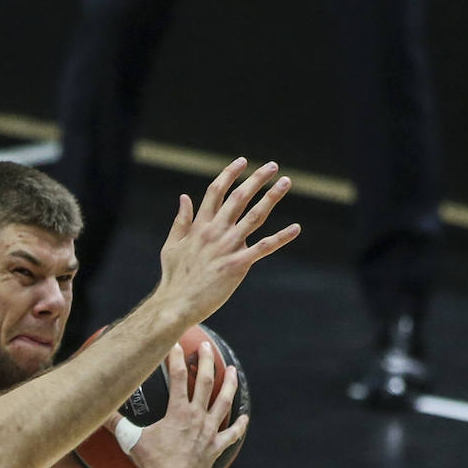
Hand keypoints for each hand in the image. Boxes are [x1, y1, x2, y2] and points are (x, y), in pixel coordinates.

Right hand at [126, 341, 246, 467]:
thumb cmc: (151, 463)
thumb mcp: (130, 440)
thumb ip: (116, 423)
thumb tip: (99, 412)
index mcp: (178, 411)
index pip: (179, 377)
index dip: (176, 358)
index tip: (176, 343)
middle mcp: (197, 417)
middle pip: (206, 382)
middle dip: (206, 361)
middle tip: (207, 346)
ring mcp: (208, 432)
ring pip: (224, 402)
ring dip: (229, 384)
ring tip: (232, 370)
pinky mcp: (215, 448)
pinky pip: (230, 434)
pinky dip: (238, 426)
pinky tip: (244, 417)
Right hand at [158, 158, 299, 324]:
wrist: (176, 305)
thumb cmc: (173, 278)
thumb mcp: (171, 245)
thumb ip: (180, 221)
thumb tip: (184, 197)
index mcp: (199, 226)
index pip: (216, 192)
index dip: (229, 174)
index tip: (241, 162)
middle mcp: (214, 232)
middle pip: (238, 198)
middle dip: (256, 179)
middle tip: (272, 166)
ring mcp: (227, 248)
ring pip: (254, 216)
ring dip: (271, 197)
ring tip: (285, 183)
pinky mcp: (237, 265)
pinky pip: (263, 248)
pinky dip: (281, 238)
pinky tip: (295, 228)